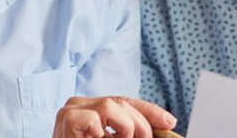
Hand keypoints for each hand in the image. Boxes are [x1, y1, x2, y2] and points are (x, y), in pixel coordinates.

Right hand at [53, 96, 176, 137]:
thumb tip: (165, 125)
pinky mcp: (66, 118)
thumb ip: (128, 133)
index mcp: (89, 109)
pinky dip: (104, 133)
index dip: (148, 111)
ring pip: (112, 105)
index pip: (124, 102)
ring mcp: (70, 109)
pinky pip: (96, 119)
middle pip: (121, 102)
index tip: (170, 122)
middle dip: (141, 124)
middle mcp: (78, 105)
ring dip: (126, 129)